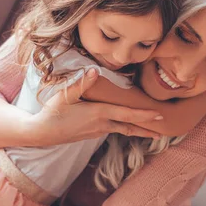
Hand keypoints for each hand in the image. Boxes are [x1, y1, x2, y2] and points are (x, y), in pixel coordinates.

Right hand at [30, 69, 162, 144]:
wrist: (42, 133)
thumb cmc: (52, 112)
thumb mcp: (65, 96)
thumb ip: (81, 83)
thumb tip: (95, 71)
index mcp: (98, 114)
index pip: (126, 114)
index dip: (144, 115)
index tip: (159, 116)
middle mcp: (101, 125)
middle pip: (129, 126)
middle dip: (146, 127)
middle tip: (163, 128)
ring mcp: (97, 131)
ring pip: (122, 129)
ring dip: (136, 129)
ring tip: (150, 130)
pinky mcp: (92, 134)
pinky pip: (113, 129)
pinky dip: (124, 128)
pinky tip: (126, 125)